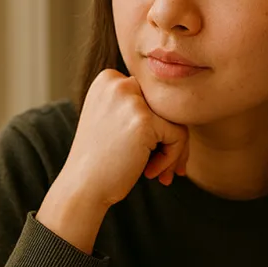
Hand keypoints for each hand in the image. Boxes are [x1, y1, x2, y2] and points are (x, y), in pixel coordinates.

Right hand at [37, 69, 187, 251]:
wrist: (83, 187)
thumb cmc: (101, 160)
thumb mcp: (114, 120)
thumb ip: (139, 106)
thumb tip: (183, 107)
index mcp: (108, 79)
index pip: (152, 97)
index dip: (158, 126)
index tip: (151, 152)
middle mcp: (118, 82)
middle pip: (167, 106)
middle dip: (171, 139)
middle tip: (166, 168)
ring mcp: (131, 100)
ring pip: (177, 121)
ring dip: (174, 151)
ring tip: (160, 174)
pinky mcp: (145, 120)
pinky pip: (179, 136)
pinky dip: (171, 158)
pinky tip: (151, 174)